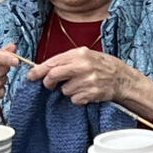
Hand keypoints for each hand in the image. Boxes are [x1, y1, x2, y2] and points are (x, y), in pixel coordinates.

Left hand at [28, 48, 151, 114]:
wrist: (122, 78)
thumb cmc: (101, 65)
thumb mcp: (85, 56)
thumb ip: (66, 60)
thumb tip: (44, 68)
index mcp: (80, 54)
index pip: (53, 62)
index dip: (39, 70)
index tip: (31, 76)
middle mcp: (83, 66)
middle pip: (54, 76)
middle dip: (48, 82)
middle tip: (49, 85)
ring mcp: (88, 80)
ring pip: (64, 90)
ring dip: (68, 90)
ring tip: (79, 85)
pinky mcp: (92, 93)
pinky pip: (74, 99)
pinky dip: (77, 98)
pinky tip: (86, 92)